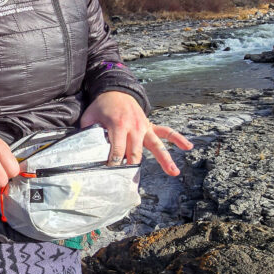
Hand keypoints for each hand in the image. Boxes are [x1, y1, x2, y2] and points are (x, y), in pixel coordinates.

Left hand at [78, 91, 193, 176]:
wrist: (115, 89)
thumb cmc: (101, 106)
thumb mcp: (90, 117)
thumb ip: (89, 132)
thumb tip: (85, 149)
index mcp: (118, 125)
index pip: (118, 150)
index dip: (114, 163)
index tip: (111, 173)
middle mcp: (135, 127)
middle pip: (136, 153)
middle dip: (134, 168)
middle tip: (132, 183)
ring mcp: (145, 127)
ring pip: (156, 146)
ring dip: (165, 159)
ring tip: (174, 172)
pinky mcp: (150, 125)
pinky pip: (166, 132)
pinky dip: (178, 138)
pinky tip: (188, 146)